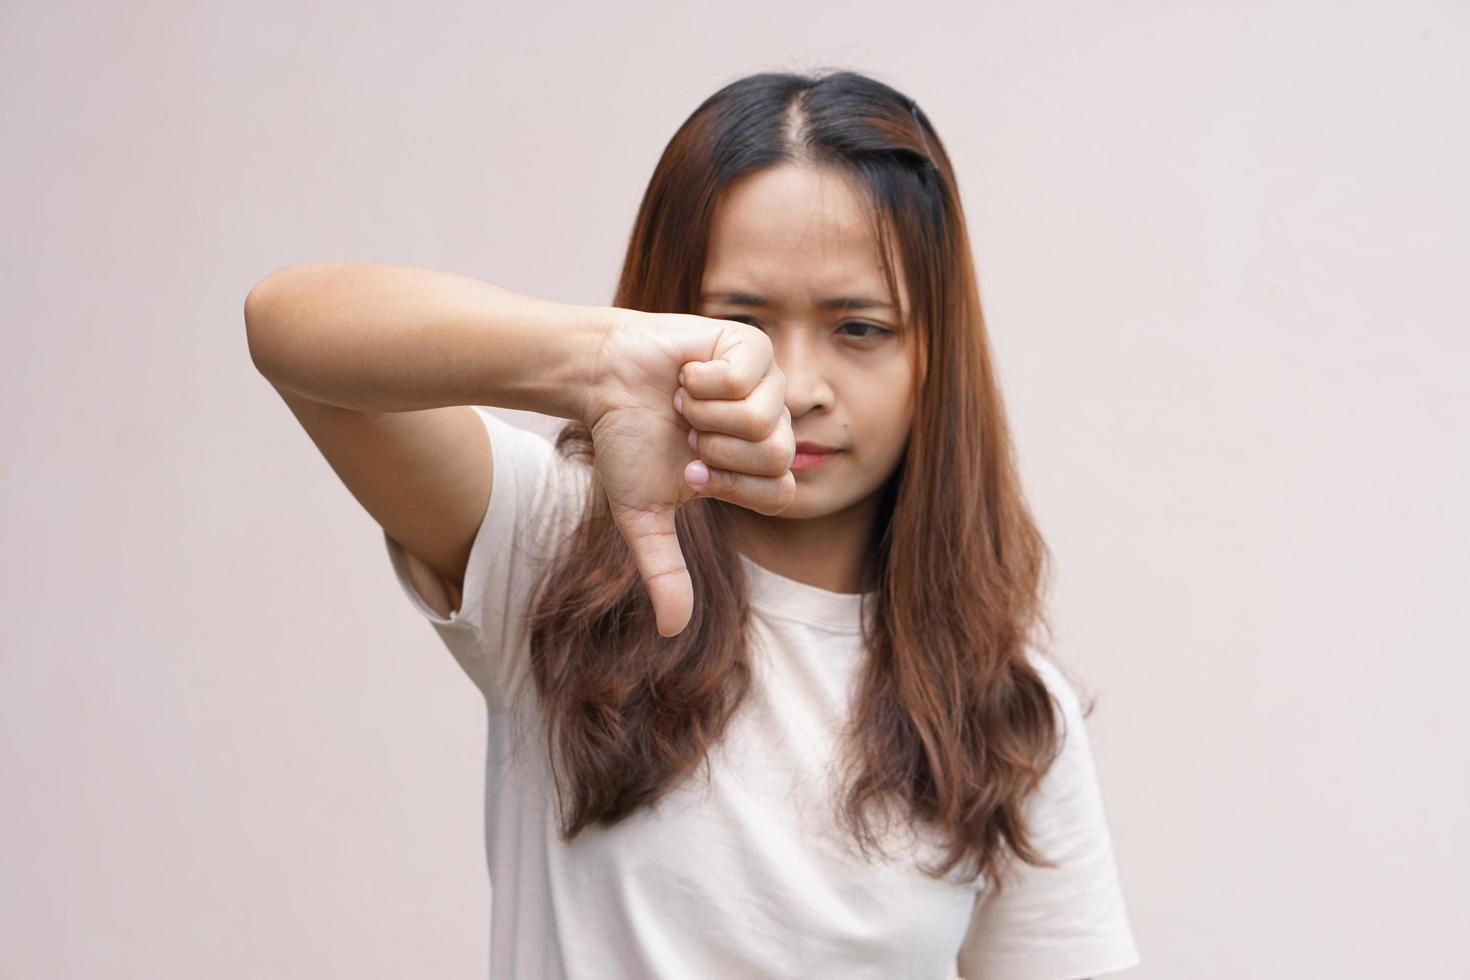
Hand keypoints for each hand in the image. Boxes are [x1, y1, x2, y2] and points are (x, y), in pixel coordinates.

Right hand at [583, 309, 795, 636]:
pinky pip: (746, 375)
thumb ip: (664, 570)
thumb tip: (671, 633)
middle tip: (686, 431)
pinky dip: (703, 379)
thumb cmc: (625, 441)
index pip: (780, 492)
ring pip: (764, 417)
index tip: (689, 470)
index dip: (730, 484)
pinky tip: (687, 372)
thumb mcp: (643, 513)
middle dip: (716, 448)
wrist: (601, 379)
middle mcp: (769, 425)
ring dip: (705, 412)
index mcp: (755, 467)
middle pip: (777, 455)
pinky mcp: (750, 344)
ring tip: (684, 400)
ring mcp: (766, 383)